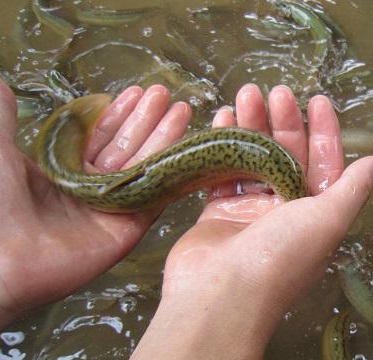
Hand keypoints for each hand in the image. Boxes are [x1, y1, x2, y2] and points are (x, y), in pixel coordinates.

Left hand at [0, 81, 191, 327]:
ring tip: (182, 109)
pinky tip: (185, 148)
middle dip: (145, 119)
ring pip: (144, 166)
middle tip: (163, 93)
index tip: (135, 93)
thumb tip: (3, 84)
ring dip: (163, 137)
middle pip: (126, 147)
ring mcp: (111, 208)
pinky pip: (155, 196)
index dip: (117, 114)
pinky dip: (171, 173)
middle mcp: (90, 187)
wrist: (2, 259)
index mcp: (64, 169)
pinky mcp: (128, 228)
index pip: (98, 136)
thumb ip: (4, 115)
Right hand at [132, 84, 372, 358]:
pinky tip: (221, 119)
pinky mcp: (218, 211)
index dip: (324, 131)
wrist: (219, 293)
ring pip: (252, 158)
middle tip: (275, 91)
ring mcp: (249, 211)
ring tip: (245, 95)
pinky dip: (222, 146)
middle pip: (285, 155)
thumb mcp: (326, 221)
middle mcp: (283, 211)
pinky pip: (223, 171)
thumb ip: (351, 189)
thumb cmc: (279, 256)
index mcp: (314, 213)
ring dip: (250, 127)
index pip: (325, 163)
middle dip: (282, 121)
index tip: (317, 100)